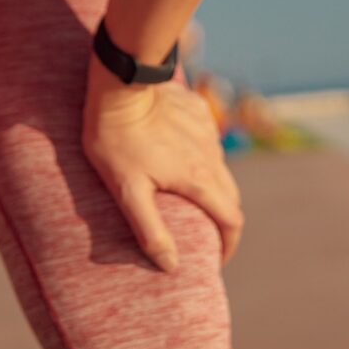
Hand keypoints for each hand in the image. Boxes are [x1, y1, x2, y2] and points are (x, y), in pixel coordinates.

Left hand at [80, 56, 242, 273]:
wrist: (120, 84)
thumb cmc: (117, 141)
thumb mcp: (127, 191)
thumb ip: (150, 230)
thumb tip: (171, 264)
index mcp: (198, 179)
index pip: (231, 219)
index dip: (229, 244)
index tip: (218, 258)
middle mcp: (210, 155)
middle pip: (231, 196)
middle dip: (224, 220)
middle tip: (207, 235)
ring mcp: (206, 130)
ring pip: (220, 167)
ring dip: (213, 188)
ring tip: (191, 199)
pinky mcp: (197, 110)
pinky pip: (208, 141)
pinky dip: (203, 158)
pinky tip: (181, 158)